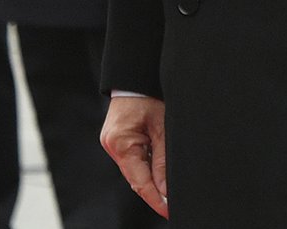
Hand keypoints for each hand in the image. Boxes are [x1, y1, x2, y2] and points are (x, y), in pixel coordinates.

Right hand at [100, 95, 168, 217]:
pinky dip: (145, 165)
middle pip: (136, 177)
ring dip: (151, 177)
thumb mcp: (162, 129)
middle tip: (174, 201)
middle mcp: (112, 144)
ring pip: (134, 169)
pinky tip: (158, 167)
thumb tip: (165, 191)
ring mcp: (112, 142)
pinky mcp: (116, 138)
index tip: (169, 211)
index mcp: (120, 142)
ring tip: (169, 184)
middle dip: (155, 190)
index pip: (139, 181)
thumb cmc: (148, 95)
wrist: (135, 75)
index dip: (155, 199)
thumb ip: (162, 162)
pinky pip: (132, 159)